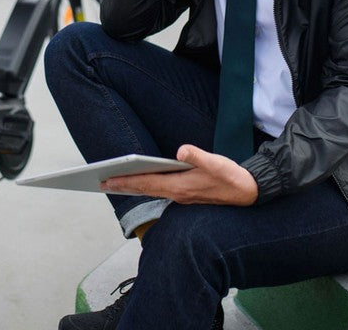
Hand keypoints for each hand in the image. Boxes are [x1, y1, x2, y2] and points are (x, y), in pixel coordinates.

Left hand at [99, 144, 257, 205]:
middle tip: (102, 182)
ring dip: (133, 187)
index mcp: (180, 186)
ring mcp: (182, 197)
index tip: (107, 179)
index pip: (146, 183)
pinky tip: (143, 182)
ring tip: (116, 182)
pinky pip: (160, 192)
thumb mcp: (216, 162)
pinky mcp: (187, 195)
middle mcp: (177, 195)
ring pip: (151, 191)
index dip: (125, 181)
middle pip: (144, 189)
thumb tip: (180, 150)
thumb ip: (197, 155)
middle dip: (123, 185)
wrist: (246, 192)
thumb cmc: (230, 176)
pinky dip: (147, 187)